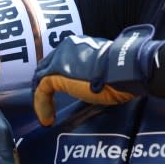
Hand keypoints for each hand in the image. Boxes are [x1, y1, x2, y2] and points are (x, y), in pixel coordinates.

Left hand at [32, 25, 164, 125]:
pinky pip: (41, 91)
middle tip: (49, 104)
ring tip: (47, 115)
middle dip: (45, 87)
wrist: (123, 67)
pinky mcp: (56, 75)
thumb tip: (92, 84)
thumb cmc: (122, 69)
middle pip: (46, 68)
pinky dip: (41, 105)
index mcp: (77, 45)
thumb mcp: (103, 67)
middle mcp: (65, 48)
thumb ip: (91, 72)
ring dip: (42, 98)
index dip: (55, 78)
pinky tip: (47, 118)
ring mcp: (59, 61)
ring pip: (41, 79)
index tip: (60, 94)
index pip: (58, 60)